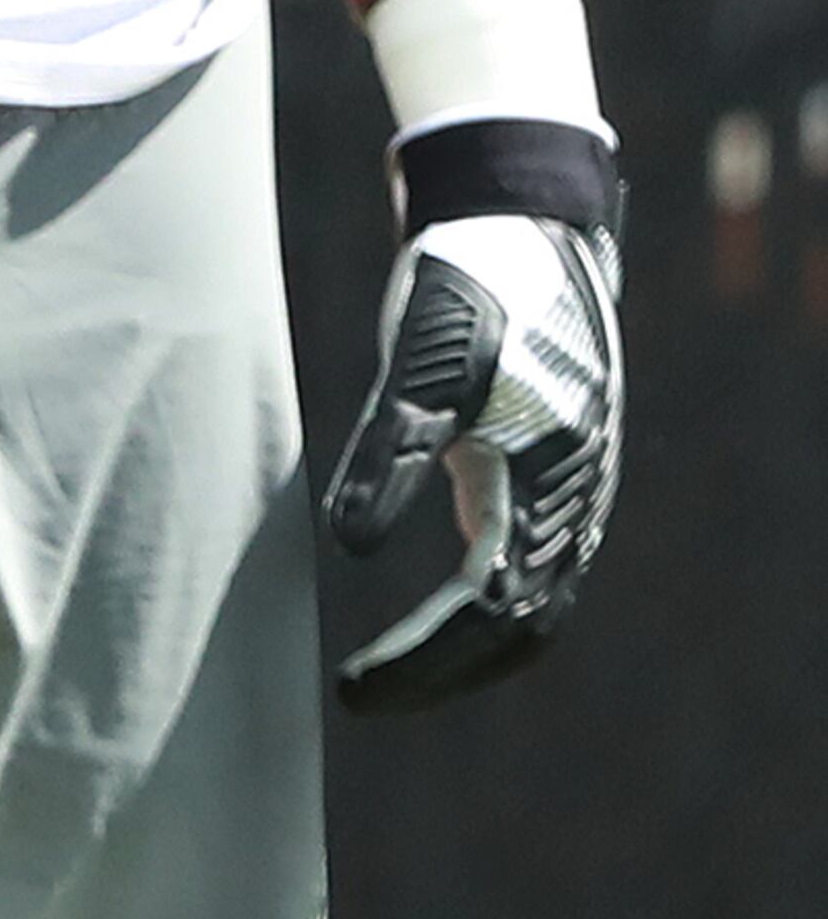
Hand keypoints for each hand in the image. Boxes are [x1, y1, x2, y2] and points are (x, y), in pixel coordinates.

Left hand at [325, 119, 621, 712]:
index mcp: (547, 487)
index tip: (354, 689)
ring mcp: (560, 489)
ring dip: (460, 649)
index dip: (424, 660)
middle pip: (515, 627)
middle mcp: (568, 503)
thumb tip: (351, 548)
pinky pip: (515, 563)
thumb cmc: (469, 284)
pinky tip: (422, 619)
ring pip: (524, 604)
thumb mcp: (423, 358)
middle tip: (358, 696)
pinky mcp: (537, 467)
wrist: (519, 221)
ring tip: (386, 677)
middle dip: (440, 671)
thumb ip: (390, 449)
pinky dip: (474, 605)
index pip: (489, 612)